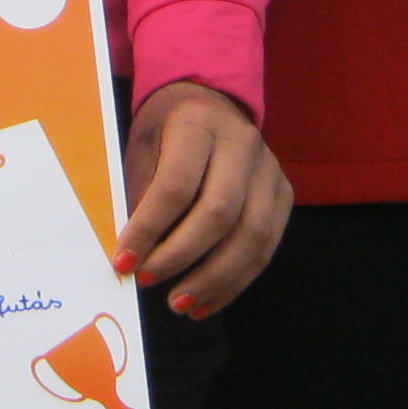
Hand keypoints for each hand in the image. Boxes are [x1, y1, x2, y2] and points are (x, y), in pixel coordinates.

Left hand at [113, 83, 290, 318]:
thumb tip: (128, 255)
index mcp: (198, 122)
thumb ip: (138, 196)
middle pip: (220, 211)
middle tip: (148, 281)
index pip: (176, 184)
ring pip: (252, 234)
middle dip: (181, 256)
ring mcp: (269, 168)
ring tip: (180, 304)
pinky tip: (206, 301)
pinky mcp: (283, 194)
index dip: (149, 229)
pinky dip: (235, 281)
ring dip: (214, 278)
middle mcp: (242, 142)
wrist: (209, 104)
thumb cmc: (164, 133)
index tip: (124, 262)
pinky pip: (266, 246)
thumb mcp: (140, 149)